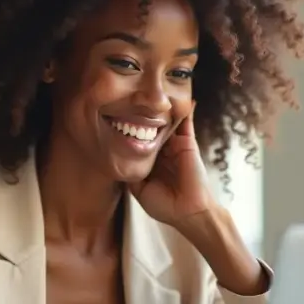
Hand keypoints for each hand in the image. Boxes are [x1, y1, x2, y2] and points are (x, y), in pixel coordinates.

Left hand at [128, 103, 215, 227]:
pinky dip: (183, 109)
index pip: (138, 141)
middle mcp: (163, 151)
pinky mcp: (187, 142)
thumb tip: (116, 157)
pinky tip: (175, 94)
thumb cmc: (164, 205)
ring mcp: (175, 145)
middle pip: (150, 128)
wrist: (189, 212)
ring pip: (166, 123)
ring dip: (159, 109)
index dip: (128, 130)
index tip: (114, 115)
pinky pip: (185, 122)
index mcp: (151, 162)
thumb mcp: (139, 190)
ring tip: (148, 91)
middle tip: (127, 98)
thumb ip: (130, 173)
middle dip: (141, 115)